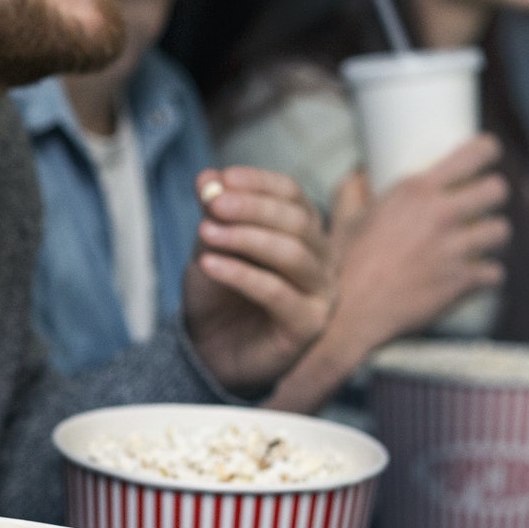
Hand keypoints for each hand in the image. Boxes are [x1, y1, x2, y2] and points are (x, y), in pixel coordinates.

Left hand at [181, 166, 335, 394]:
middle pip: (297, 221)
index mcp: (304, 231)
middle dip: (252, 208)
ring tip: (205, 232)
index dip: (260, 183)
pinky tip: (209, 264)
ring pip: (291, 254)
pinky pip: (277, 293)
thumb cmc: (218, 293)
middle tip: (213, 203)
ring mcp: (322, 293)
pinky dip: (240, 274)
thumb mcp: (210, 245)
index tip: (223, 178)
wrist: (212, 351)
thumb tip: (207, 177)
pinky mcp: (310, 325)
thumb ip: (213, 213)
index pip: (292, 195)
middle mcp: (322, 258)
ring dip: (245, 238)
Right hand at [326, 136, 510, 344]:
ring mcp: (455, 250)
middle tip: (484, 200)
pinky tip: (478, 274)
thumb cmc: (344, 260)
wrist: (350, 312)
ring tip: (482, 238)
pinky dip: (487, 275)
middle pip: (497, 189)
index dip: (488, 149)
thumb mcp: (344, 214)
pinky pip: (496, 273)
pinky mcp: (462, 283)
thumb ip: (353, 187)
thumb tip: (362, 171)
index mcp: (416, 190)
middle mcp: (441, 215)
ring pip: (502, 230)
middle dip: (494, 192)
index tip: (488, 152)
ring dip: (493, 234)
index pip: (474, 155)